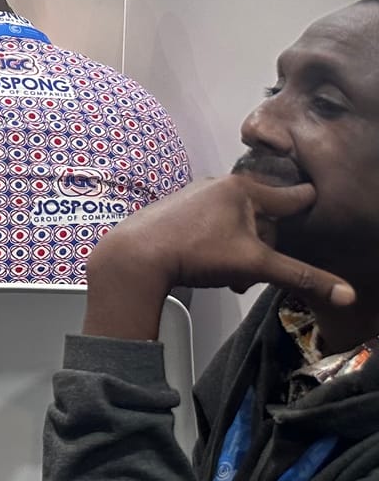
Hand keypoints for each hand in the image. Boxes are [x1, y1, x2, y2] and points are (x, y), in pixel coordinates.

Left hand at [83, 173, 347, 339]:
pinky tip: (210, 267)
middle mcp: (218, 185)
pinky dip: (219, 246)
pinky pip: (211, 226)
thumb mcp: (254, 265)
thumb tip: (347, 294)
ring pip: (236, 224)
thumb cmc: (196, 252)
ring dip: (241, 251)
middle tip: (256, 272)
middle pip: (262, 215)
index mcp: (242, 189)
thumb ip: (300, 276)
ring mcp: (194, 196)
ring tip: (232, 277)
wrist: (134, 257)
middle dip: (266, 246)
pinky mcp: (176, 211)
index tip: (319, 198)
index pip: (290, 196)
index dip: (308, 202)